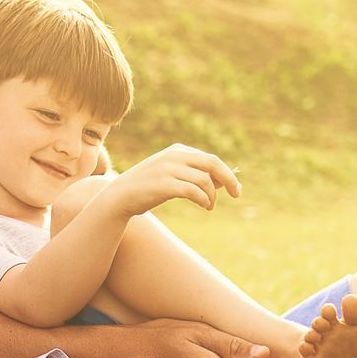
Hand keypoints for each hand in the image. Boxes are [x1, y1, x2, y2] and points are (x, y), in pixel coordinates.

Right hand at [119, 144, 241, 215]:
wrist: (120, 196)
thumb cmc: (149, 188)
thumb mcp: (172, 176)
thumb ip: (195, 175)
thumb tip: (224, 182)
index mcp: (177, 151)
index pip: (210, 159)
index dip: (226, 173)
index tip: (235, 188)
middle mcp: (174, 156)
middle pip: (212, 164)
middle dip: (228, 179)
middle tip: (237, 194)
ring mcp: (168, 169)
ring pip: (204, 180)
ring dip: (212, 196)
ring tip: (209, 206)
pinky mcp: (164, 185)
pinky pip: (193, 191)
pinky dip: (204, 199)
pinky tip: (204, 206)